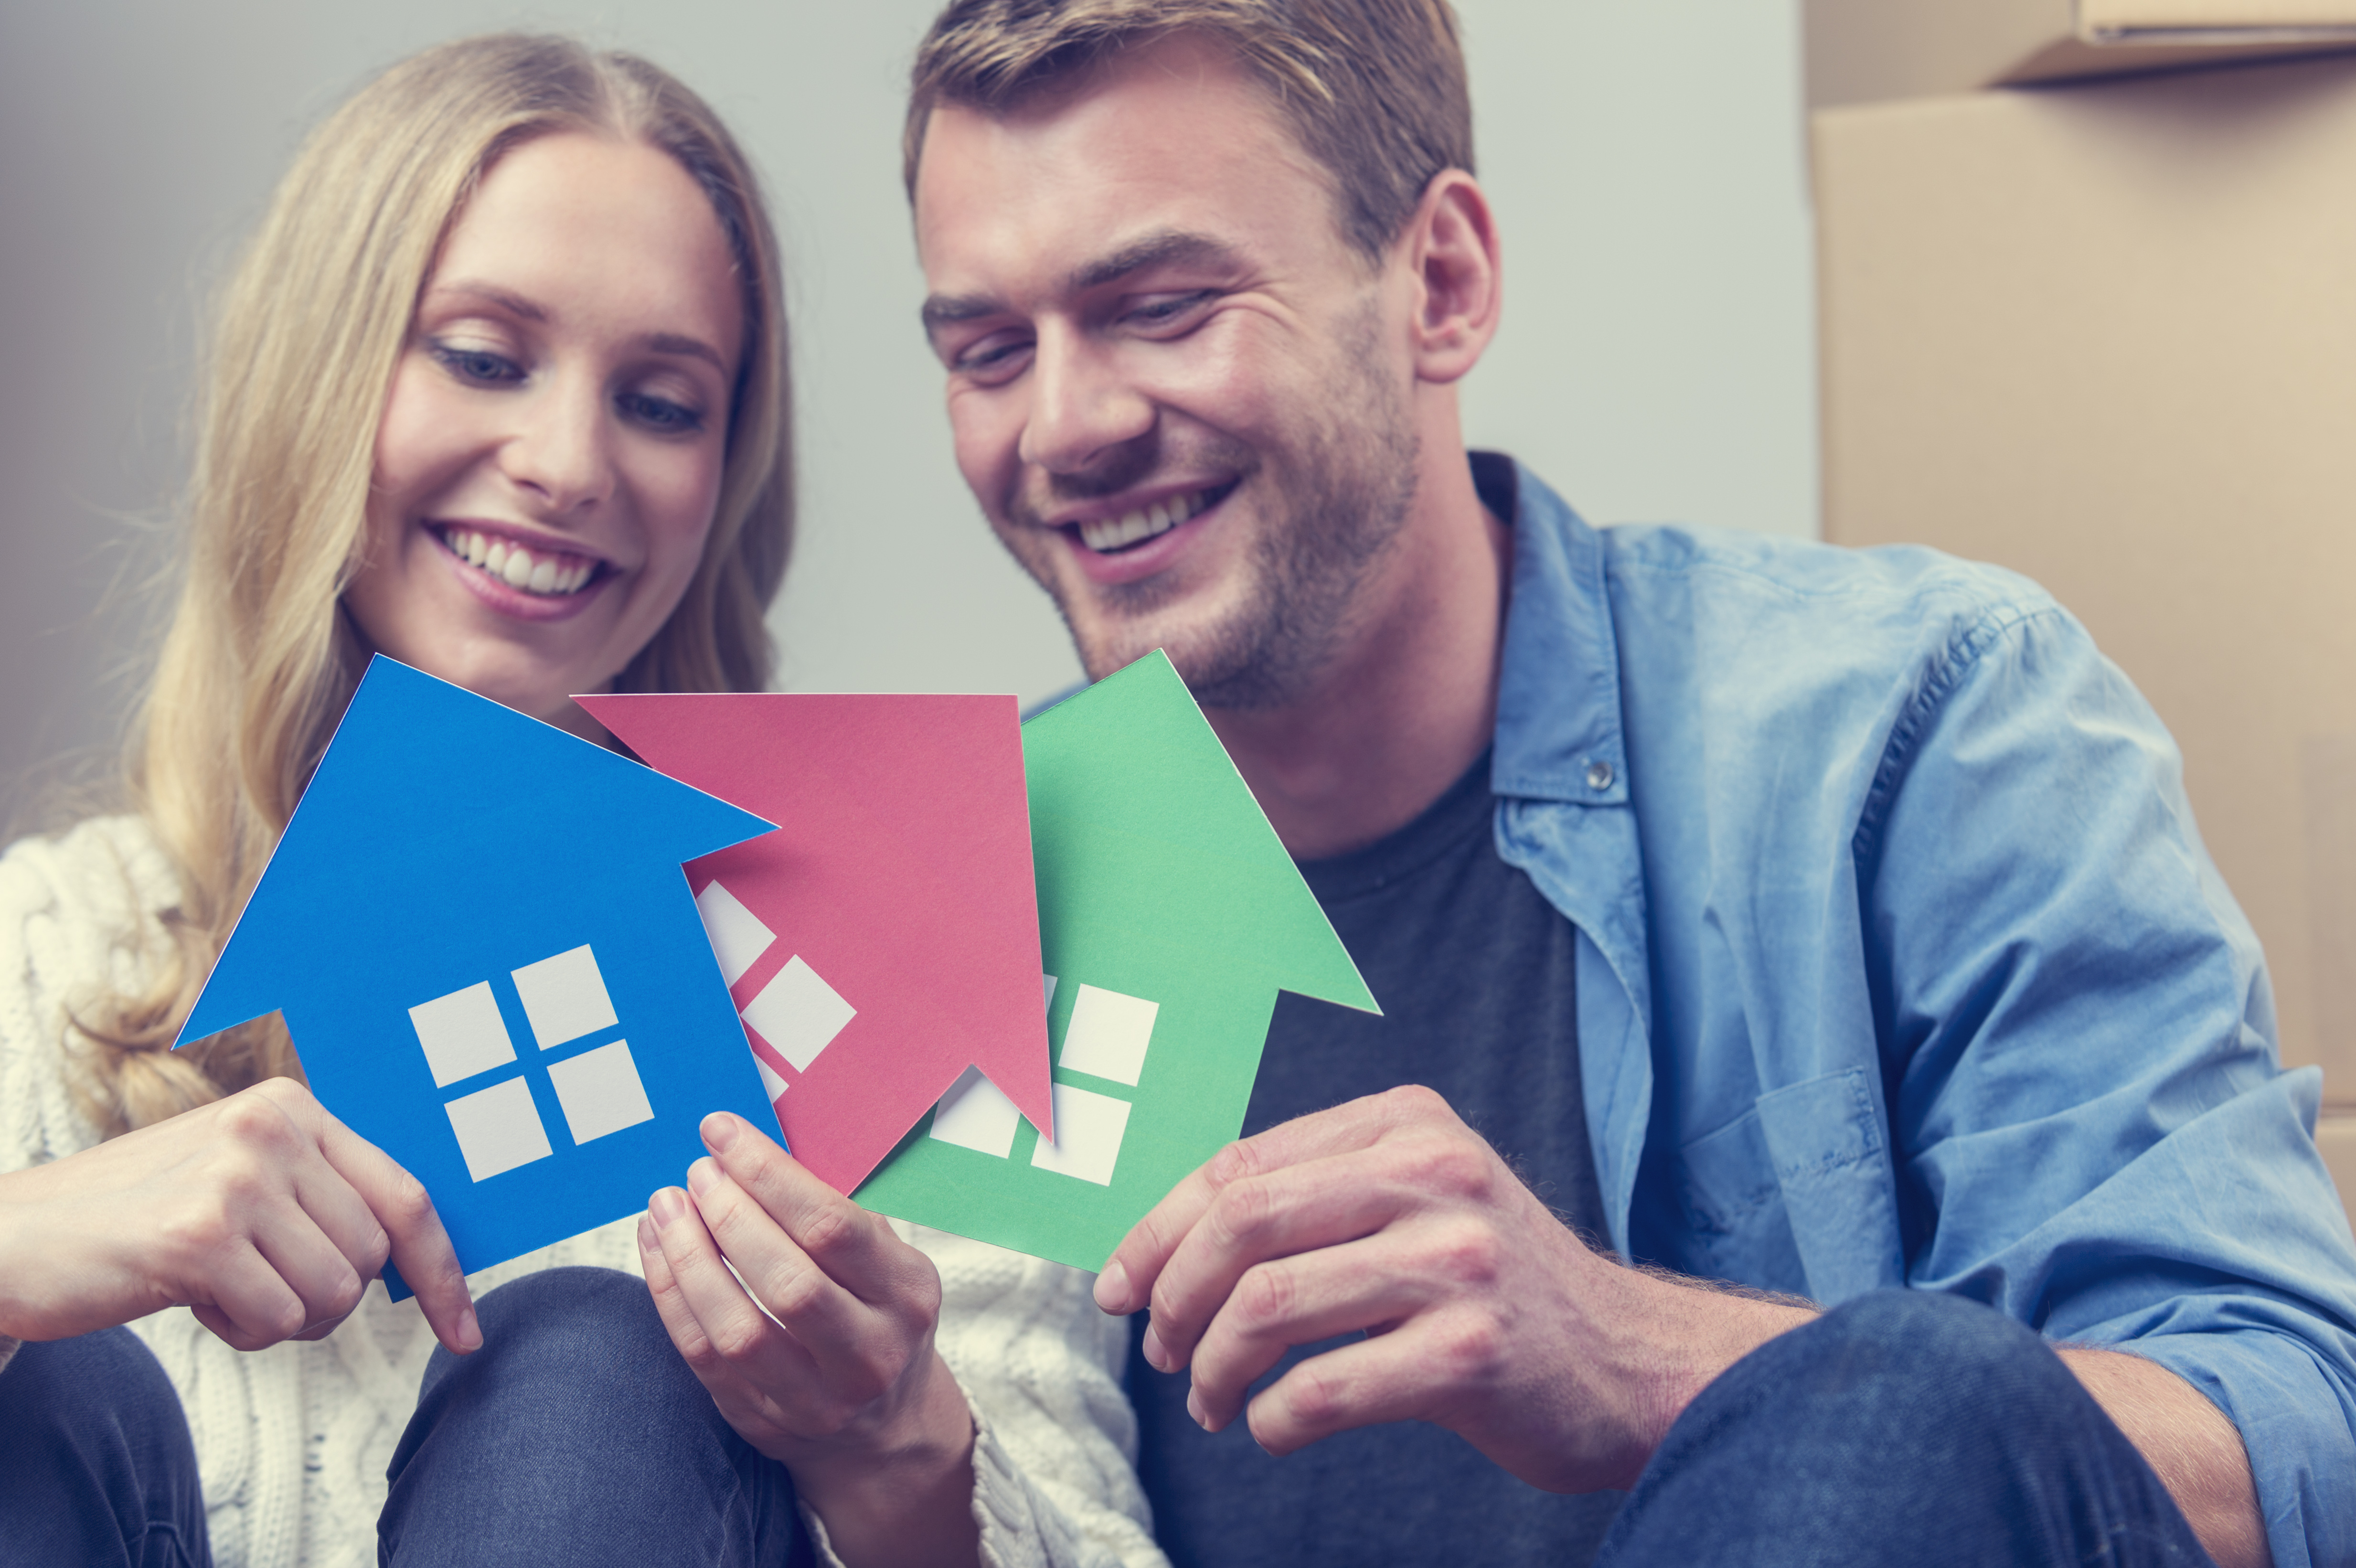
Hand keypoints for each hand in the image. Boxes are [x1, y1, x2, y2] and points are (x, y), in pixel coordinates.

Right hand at [0, 1076, 476, 1354]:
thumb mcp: (241, 1179)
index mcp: (294, 1108)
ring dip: (282, 1316)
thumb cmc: (142, 1218)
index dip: (442, 1270)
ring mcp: (236, 1177)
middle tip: (258, 1285)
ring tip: (222, 1286)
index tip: (464, 1330)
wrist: (18, 1236)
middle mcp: (272, 1128)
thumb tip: (416, 1255)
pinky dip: (243, 1330)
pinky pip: (278, 1318)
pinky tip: (194, 1299)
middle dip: (324, 1296)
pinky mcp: (198, 1234)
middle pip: (370, 1256)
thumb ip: (320, 1196)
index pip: (406, 1196)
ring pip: (334, 1293)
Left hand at [640, 1112, 977, 1567]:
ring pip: (737, 1330)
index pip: (833, 1227)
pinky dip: (671, 1296)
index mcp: (905, 1294)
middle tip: (697, 1172)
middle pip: (788, 1283)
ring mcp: (815, 1400)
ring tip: (665, 1205)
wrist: (886, 1426)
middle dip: (729, 1216)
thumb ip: (836, 1209)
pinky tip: (658, 1248)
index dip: (769, 1174)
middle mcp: (869, 1354)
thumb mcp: (888, 1259)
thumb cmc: (876, 1312)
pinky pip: (703, 1357)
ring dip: (689, 1258)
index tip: (722, 1133)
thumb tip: (757, 1145)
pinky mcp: (763, 1422)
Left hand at [1093, 1085, 1811, 1492]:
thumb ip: (1316, 1192)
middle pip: (1242, 1224)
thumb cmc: (1496, 1286)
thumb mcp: (1418, 1196)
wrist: (1631, 1361)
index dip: (1159, 1230)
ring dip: (1212, 1366)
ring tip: (1209, 1399)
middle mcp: (1433, 1176)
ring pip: (1268, 1306)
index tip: (1118, 1286)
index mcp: (1405, 1124)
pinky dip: (1273, 1418)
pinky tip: (1271, 1426)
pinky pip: (1323, 1388)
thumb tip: (1170, 1237)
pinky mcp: (1472, 1354)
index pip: (1241, 1166)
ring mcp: (1458, 1263)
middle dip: (1172, 1294)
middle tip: (1158, 1348)